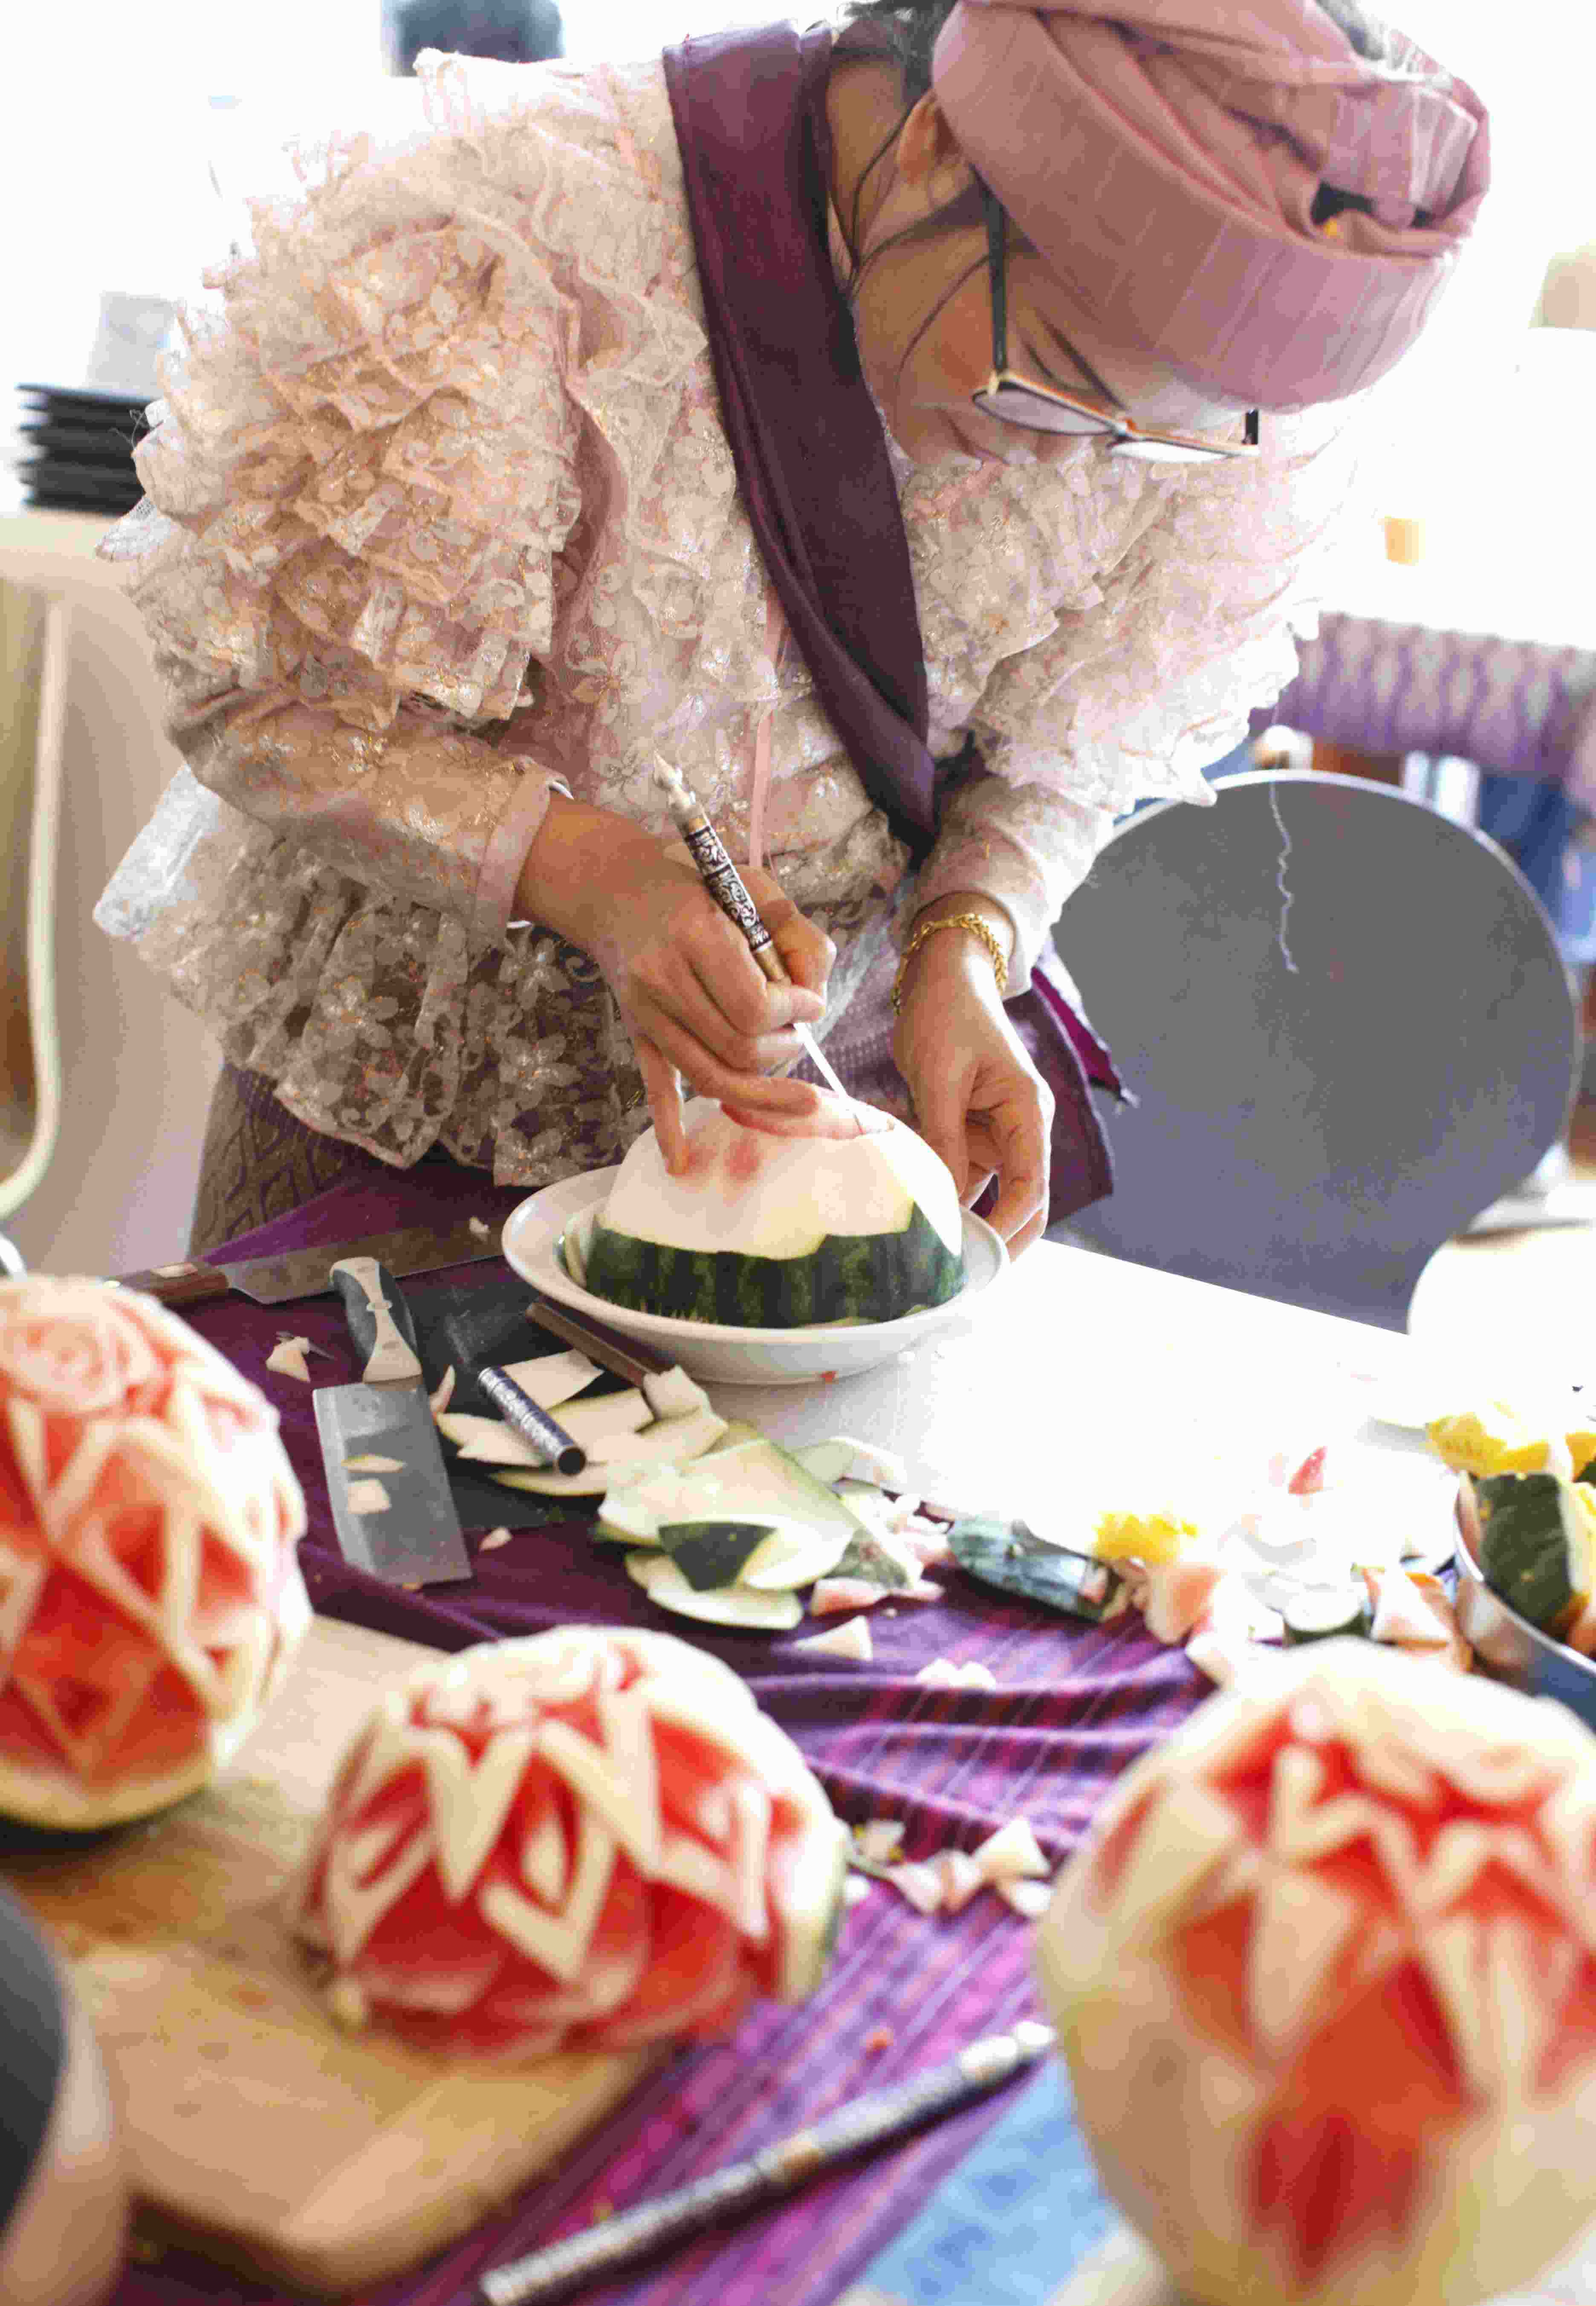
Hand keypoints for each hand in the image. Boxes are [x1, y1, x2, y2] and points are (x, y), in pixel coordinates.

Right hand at [552, 834, 833, 1172]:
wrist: (615, 888)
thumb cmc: (697, 885)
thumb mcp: (755, 887)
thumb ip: (797, 938)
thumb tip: (814, 1000)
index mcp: (694, 935)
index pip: (756, 1008)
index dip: (795, 1014)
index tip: (809, 1004)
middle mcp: (663, 979)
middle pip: (738, 1050)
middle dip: (783, 1050)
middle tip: (797, 1033)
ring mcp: (646, 1013)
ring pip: (709, 1078)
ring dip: (760, 1092)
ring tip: (798, 1095)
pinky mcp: (638, 1032)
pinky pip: (654, 1086)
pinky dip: (668, 1126)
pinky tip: (680, 1161)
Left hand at [893, 922, 1052, 1256]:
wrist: (941, 978)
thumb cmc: (946, 1015)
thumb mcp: (940, 1077)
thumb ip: (944, 1138)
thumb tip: (945, 1199)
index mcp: (1027, 1111)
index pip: (1031, 1184)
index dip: (1010, 1226)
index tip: (980, 1258)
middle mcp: (1020, 1128)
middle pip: (1021, 1200)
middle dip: (999, 1239)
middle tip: (962, 1280)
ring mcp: (996, 1133)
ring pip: (987, 1193)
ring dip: (962, 1220)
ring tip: (927, 1256)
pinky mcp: (970, 1132)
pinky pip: (961, 1175)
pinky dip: (943, 1196)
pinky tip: (915, 1218)